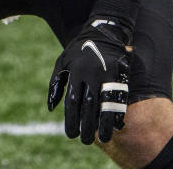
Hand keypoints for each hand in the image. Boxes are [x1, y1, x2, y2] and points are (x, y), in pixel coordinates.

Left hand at [47, 17, 131, 143]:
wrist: (104, 31)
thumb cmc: (78, 49)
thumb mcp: (62, 61)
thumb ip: (56, 84)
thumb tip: (51, 108)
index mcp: (76, 72)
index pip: (72, 102)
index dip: (71, 121)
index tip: (70, 134)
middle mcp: (91, 75)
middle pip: (88, 107)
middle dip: (87, 127)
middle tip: (85, 141)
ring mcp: (108, 75)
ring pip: (106, 105)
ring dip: (104, 125)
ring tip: (102, 138)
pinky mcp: (121, 76)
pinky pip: (119, 98)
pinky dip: (117, 113)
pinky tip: (115, 125)